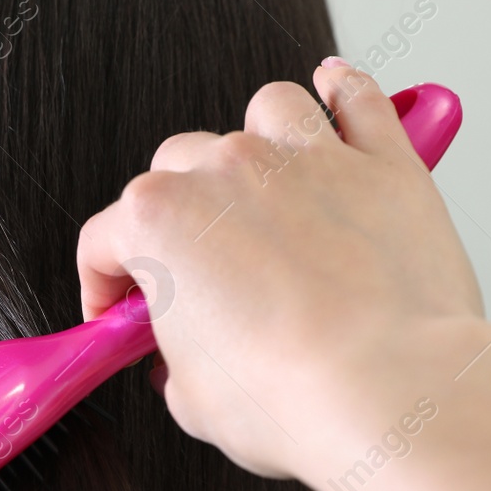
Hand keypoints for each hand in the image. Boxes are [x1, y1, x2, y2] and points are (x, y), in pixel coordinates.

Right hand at [76, 60, 486, 488]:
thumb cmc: (290, 396)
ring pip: (265, 113)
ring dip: (255, 140)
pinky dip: (344, 92)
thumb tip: (185, 358)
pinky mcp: (382, 165)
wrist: (386, 392)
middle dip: (177, 211)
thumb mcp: (194, 399)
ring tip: (263, 182)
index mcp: (160, 222)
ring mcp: (306, 159)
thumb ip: (176, 362)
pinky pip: (358, 99)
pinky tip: (336, 90)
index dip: (103, 280)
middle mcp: (227, 171)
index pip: (104, 239)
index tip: (119, 306)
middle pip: (178, 165)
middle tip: (196, 267)